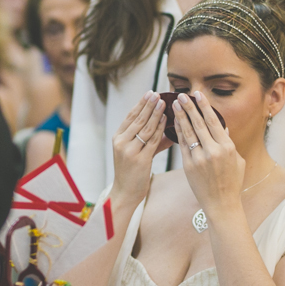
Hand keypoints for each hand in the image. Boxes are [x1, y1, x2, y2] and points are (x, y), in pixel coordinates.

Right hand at [111, 91, 166, 206]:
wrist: (125, 192)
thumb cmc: (132, 172)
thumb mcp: (135, 152)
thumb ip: (148, 138)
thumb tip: (165, 125)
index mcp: (118, 138)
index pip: (130, 116)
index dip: (140, 104)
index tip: (150, 93)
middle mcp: (121, 142)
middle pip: (137, 119)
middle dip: (148, 105)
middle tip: (158, 93)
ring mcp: (129, 151)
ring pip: (145, 128)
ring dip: (155, 114)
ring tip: (163, 103)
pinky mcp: (140, 160)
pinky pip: (152, 141)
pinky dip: (160, 129)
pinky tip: (166, 121)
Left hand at [173, 91, 244, 212]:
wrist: (221, 204)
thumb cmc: (232, 182)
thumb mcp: (237, 161)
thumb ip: (229, 143)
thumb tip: (223, 127)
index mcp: (227, 147)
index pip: (213, 121)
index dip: (204, 106)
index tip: (198, 95)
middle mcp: (213, 151)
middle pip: (199, 124)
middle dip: (189, 107)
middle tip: (181, 94)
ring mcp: (200, 158)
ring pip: (188, 132)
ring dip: (181, 116)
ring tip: (174, 104)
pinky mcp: (189, 166)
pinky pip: (182, 145)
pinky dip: (178, 132)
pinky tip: (174, 122)